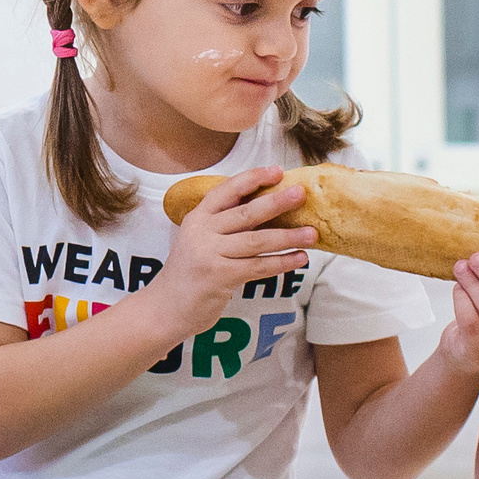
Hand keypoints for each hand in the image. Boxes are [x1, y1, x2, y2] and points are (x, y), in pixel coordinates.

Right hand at [137, 167, 315, 342]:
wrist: (166, 307)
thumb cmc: (190, 272)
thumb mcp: (200, 240)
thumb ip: (224, 225)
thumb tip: (268, 209)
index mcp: (198, 217)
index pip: (227, 191)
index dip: (252, 179)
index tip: (277, 171)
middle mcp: (202, 232)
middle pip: (246, 213)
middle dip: (277, 202)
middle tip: (301, 194)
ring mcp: (209, 254)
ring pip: (256, 241)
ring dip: (288, 236)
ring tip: (312, 233)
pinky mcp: (219, 277)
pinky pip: (258, 267)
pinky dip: (281, 263)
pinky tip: (300, 258)